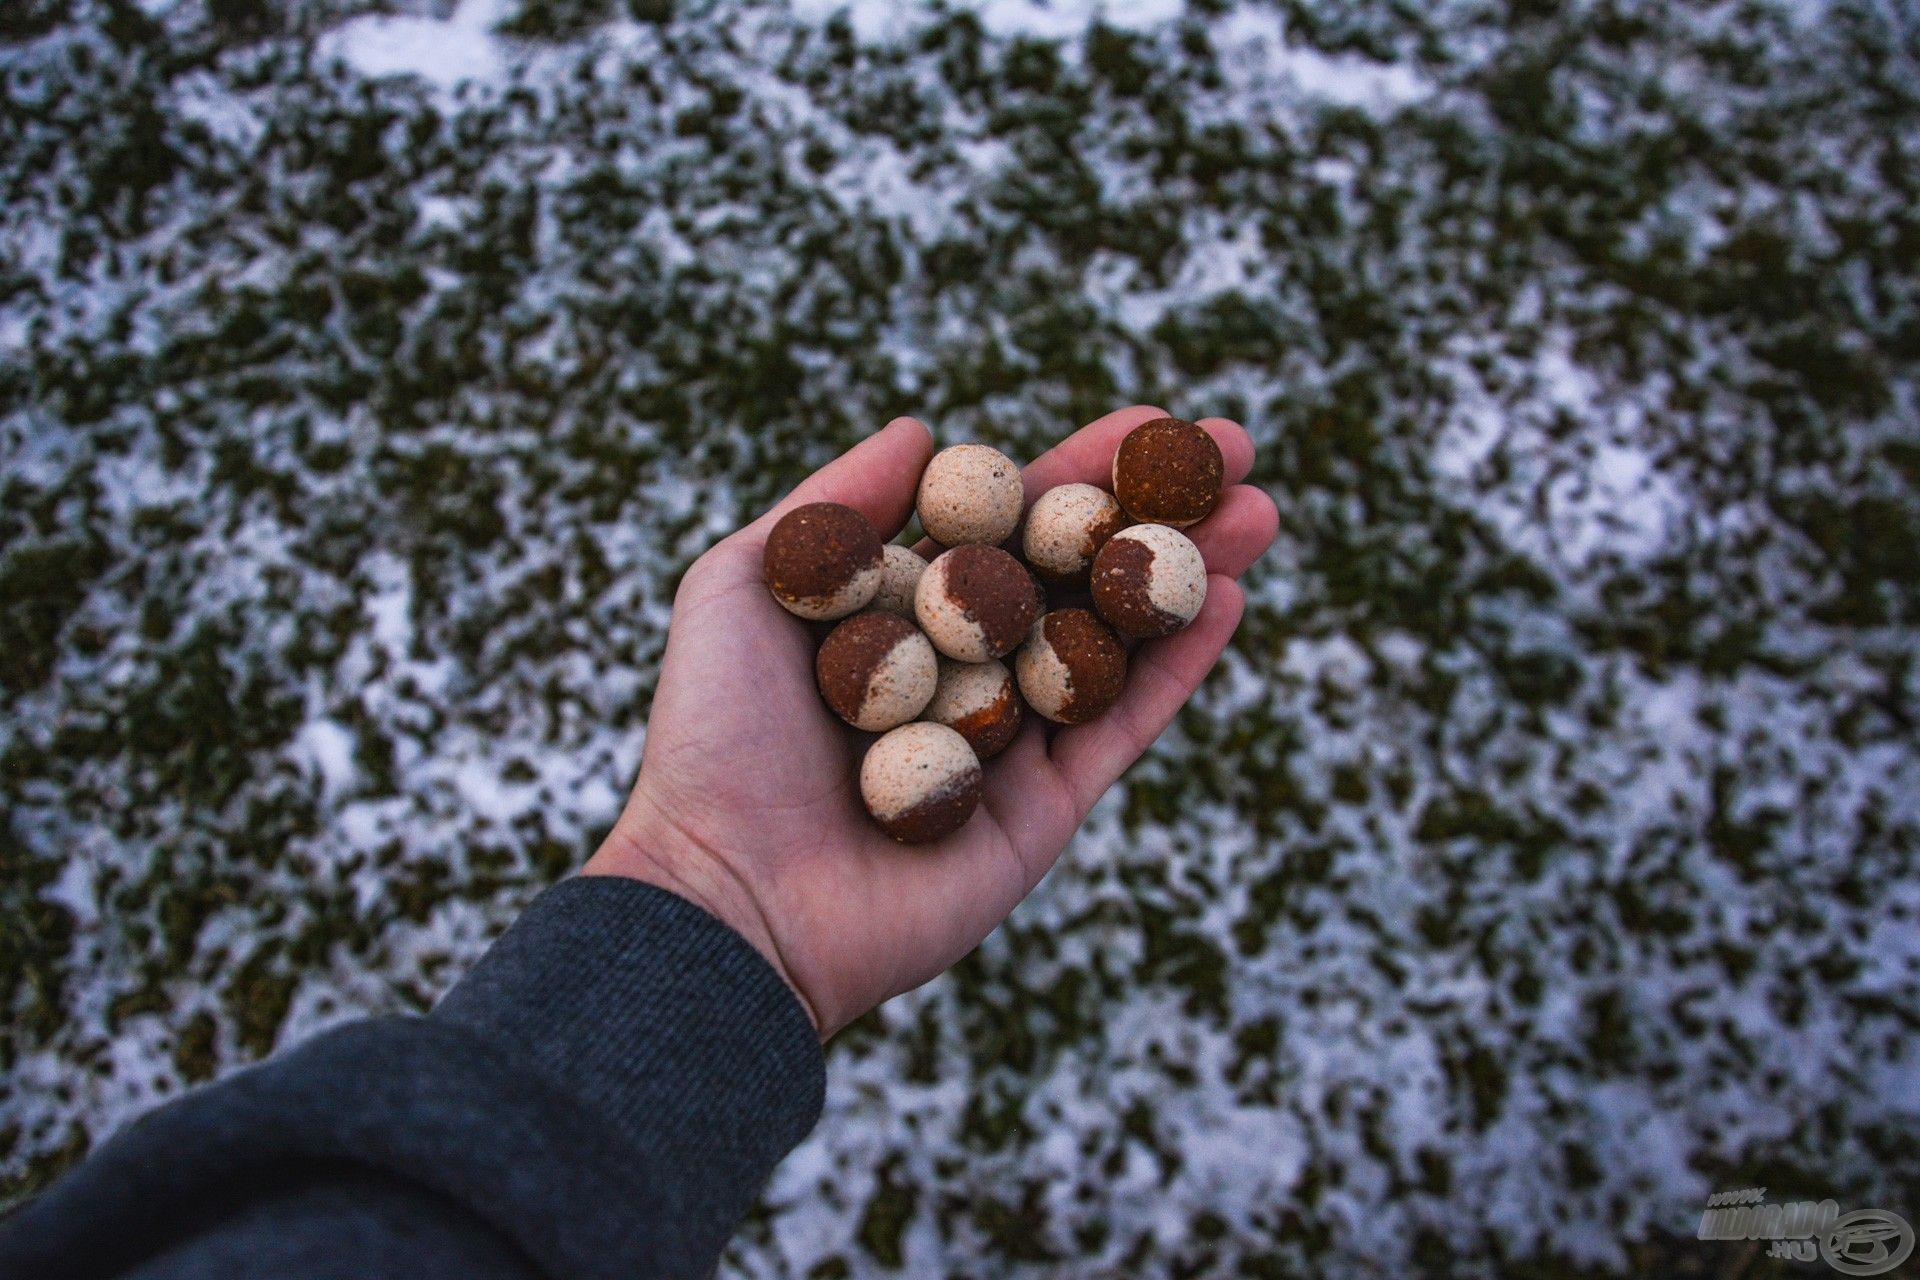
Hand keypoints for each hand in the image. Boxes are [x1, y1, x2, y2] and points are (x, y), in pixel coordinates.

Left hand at [583, 407, 1278, 1036]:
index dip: (1079, 473)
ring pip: (1116, 644)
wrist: (726, 896)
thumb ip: (834, 507)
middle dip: (1160, 514)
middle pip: (1081, 576)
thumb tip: (922, 428)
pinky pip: (1121, 728)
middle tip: (1239, 451)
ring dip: (1188, 577)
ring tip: (1262, 513)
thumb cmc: (715, 738)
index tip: (1148, 421)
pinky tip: (1227, 601)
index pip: (1008, 527)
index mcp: (900, 618)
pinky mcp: (1041, 814)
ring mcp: (1010, 744)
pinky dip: (1178, 669)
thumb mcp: (743, 585)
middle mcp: (964, 673)